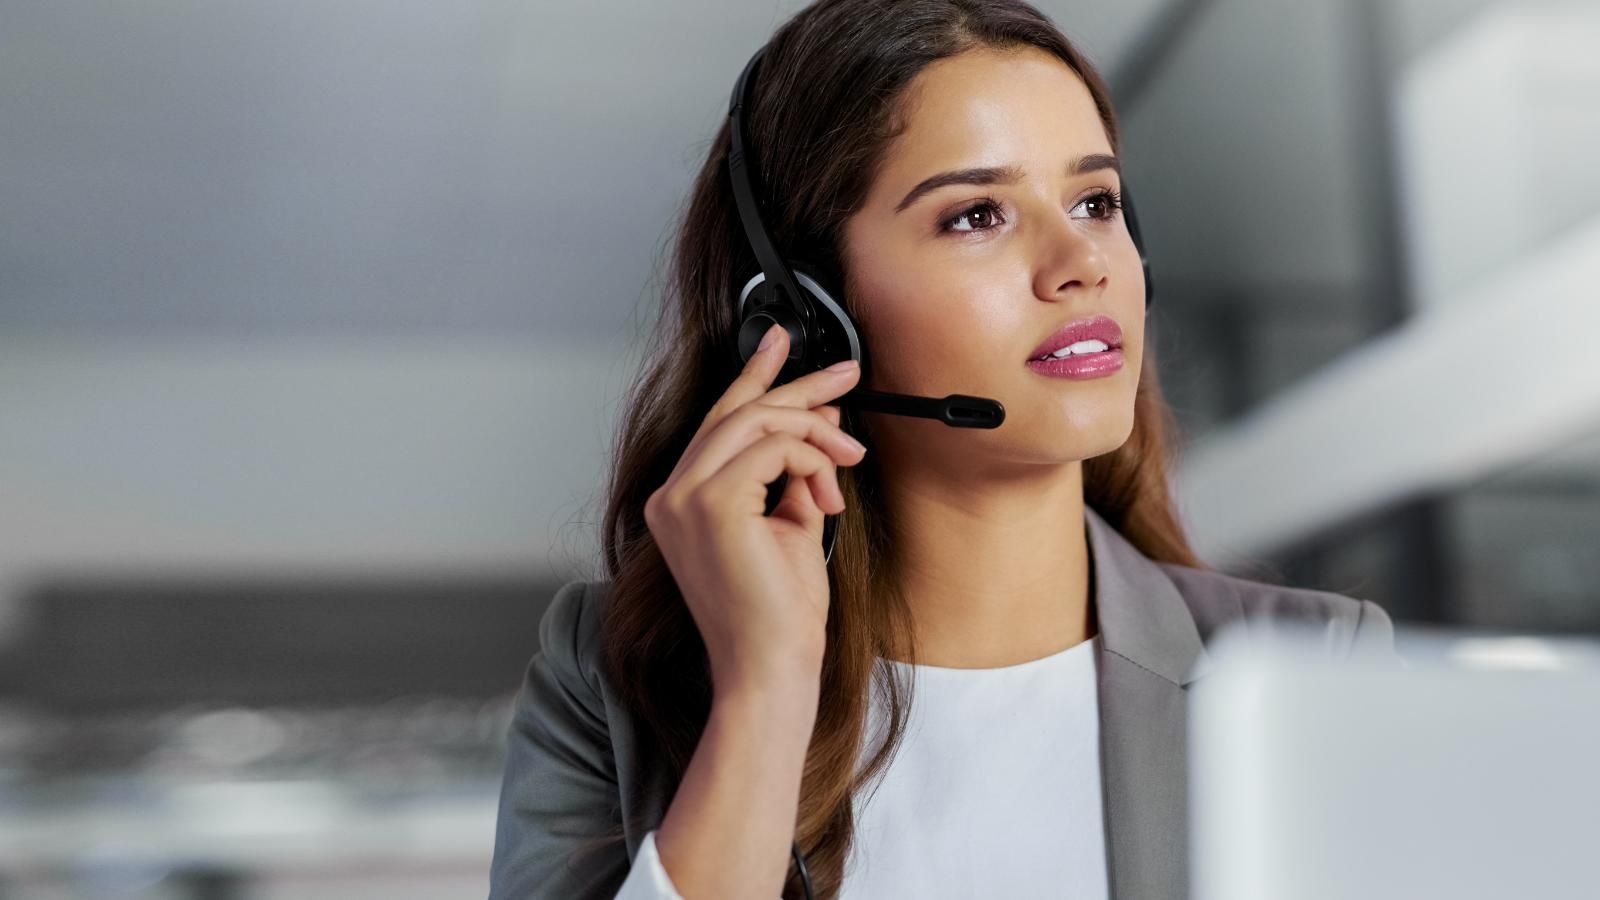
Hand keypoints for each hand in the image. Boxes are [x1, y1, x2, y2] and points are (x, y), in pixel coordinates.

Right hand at [644, 323, 865, 690]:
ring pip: (756, 422)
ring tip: (849, 456)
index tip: (780, 341)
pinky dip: (812, 460)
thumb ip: (793, 475)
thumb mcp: (790, 526)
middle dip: (798, 387)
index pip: (717, 421)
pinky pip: (773, 448)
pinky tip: (829, 493)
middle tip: (847, 376)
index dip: (752, 375)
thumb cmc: (780, 615)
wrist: (772, 669)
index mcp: (680, 502)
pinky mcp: (709, 504)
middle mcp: (671, 496)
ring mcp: (682, 499)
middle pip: (737, 412)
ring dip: (815, 431)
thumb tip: (819, 423)